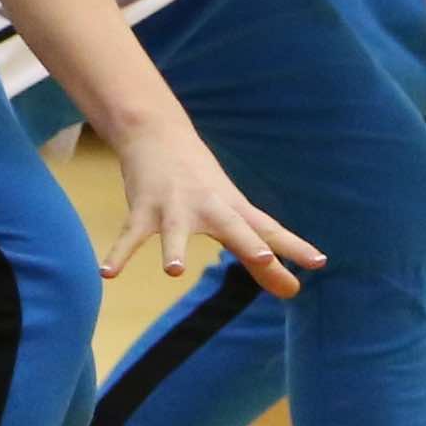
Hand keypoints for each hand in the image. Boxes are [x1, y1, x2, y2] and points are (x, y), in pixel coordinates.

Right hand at [106, 124, 321, 295]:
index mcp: (234, 209)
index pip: (270, 231)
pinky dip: (118, 254)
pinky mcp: (144, 207)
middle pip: (234, 228)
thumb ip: (259, 253)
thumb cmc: (202, 181)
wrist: (157, 133)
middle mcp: (210, 208)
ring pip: (177, 231)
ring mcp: (175, 207)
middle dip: (248, 245)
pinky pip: (131, 235)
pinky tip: (107, 274)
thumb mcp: (233, 213)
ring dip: (175, 249)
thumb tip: (294, 291)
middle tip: (264, 260)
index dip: (294, 247)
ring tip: (174, 271)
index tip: (318, 263)